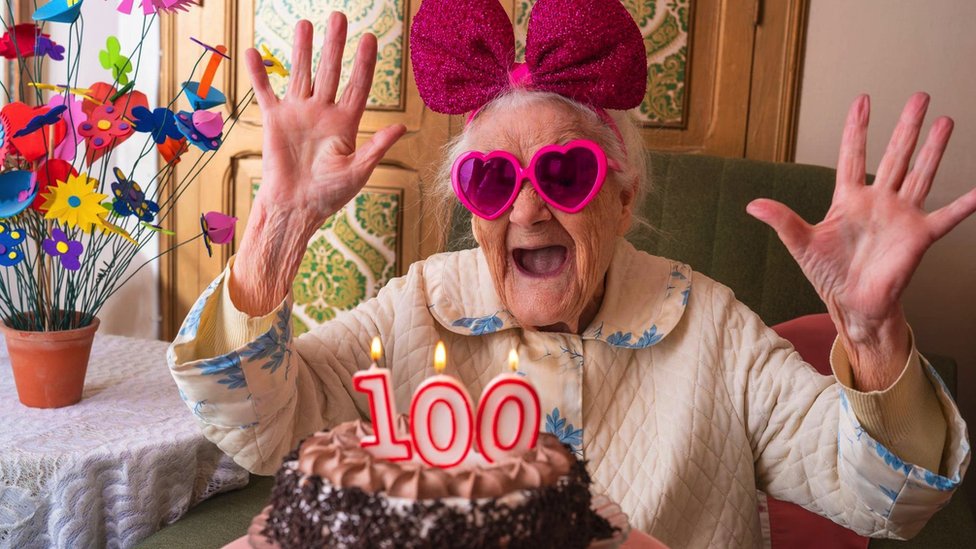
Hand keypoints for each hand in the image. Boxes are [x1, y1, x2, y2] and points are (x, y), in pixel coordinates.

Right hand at [243, 13, 405, 223]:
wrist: (295, 208)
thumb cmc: (329, 195)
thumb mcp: (358, 172)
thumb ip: (377, 147)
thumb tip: (402, 127)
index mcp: (346, 123)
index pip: (358, 86)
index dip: (364, 63)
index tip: (370, 38)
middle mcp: (323, 112)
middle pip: (330, 72)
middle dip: (335, 45)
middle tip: (339, 16)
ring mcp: (298, 113)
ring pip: (300, 74)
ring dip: (302, 49)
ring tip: (305, 23)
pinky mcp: (274, 120)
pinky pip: (265, 92)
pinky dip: (258, 74)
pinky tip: (253, 52)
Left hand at [747, 93, 975, 388]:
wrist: (852, 304)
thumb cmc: (828, 273)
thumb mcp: (801, 244)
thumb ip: (782, 220)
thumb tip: (751, 205)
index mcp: (848, 199)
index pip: (853, 155)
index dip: (858, 128)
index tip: (863, 100)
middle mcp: (878, 201)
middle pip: (895, 155)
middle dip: (906, 126)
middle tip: (920, 96)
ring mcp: (901, 216)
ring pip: (921, 174)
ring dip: (933, 149)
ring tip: (945, 121)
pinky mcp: (918, 237)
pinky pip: (946, 217)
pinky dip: (965, 204)